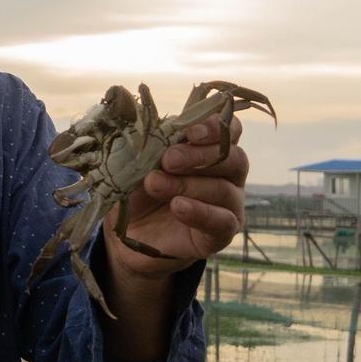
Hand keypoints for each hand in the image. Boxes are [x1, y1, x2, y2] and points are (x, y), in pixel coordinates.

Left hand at [103, 112, 247, 280]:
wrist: (128, 231)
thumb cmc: (138, 189)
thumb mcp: (139, 163)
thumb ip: (152, 145)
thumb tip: (155, 129)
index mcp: (210, 150)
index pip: (229, 131)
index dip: (214, 127)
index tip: (189, 132)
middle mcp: (227, 175)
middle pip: (232, 158)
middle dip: (198, 155)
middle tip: (168, 159)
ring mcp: (228, 205)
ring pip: (223, 189)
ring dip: (187, 184)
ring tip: (156, 184)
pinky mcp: (221, 234)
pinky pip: (222, 222)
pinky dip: (201, 212)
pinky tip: (178, 206)